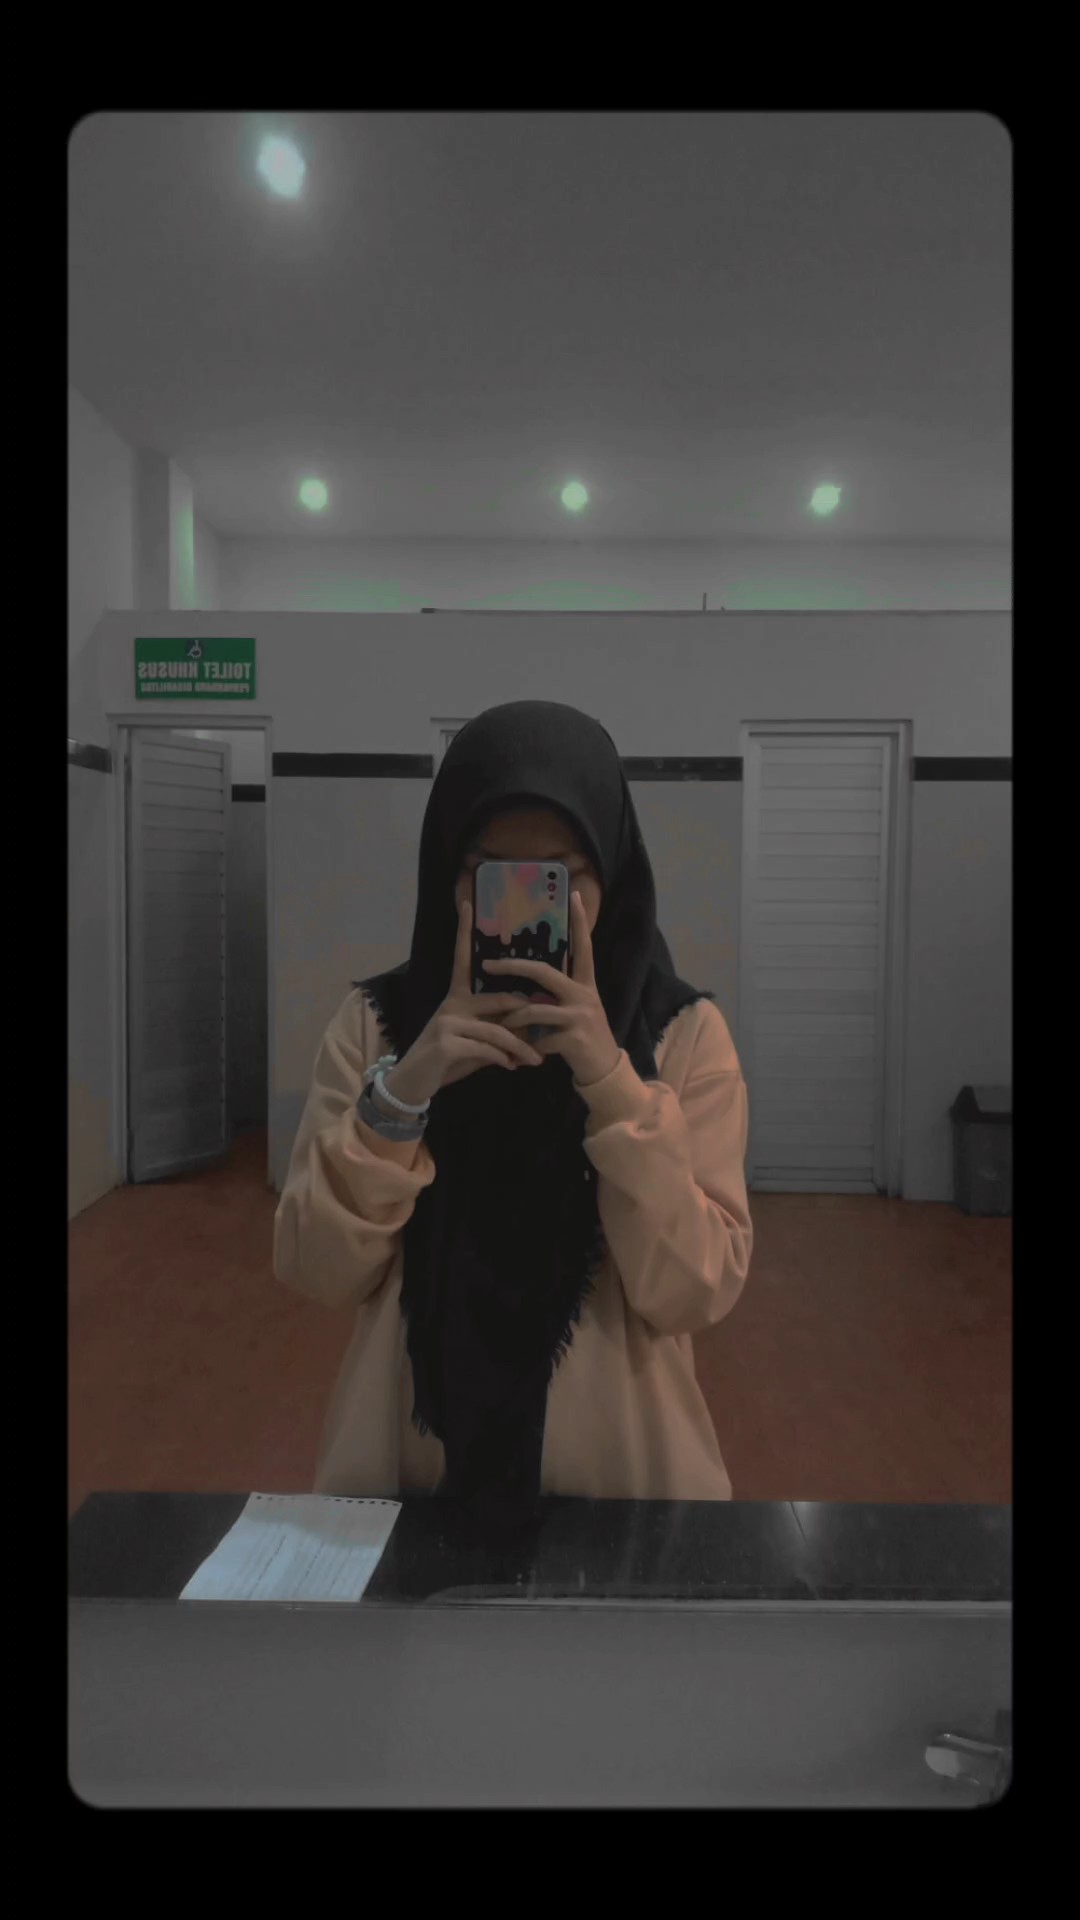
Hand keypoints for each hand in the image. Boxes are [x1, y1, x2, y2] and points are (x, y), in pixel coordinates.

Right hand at [386, 898, 543, 1103]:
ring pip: (497, 1029)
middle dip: (527, 1019)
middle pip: (500, 1000)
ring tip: (534, 1061)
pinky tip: (510, 1067)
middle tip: (547, 1033)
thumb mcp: (473, 1043)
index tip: (467, 903)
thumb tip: (527, 1027)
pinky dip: (502, 1058)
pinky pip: (486, 1047)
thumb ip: (496, 1031)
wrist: (413, 1084)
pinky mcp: (447, 1043)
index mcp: (456, 997)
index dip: (464, 931)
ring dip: (520, 1047)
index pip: (462, 958)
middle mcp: (452, 1003)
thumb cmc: (446, 1061)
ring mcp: (448, 1022)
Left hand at [483, 891, 620, 1087]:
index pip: (583, 946)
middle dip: (513, 967)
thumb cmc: (584, 1036)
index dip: (580, 921)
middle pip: (544, 972)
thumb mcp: (577, 1008)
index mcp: (585, 984)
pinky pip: (539, 1039)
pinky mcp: (573, 1039)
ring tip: (502, 1026)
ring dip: (514, 1019)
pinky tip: (522, 1057)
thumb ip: (558, 994)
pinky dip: (526, 1048)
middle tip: (488, 965)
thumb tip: (531, 979)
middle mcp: (584, 995)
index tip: (573, 894)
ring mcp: (579, 1016)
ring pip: (534, 1010)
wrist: (604, 1069)